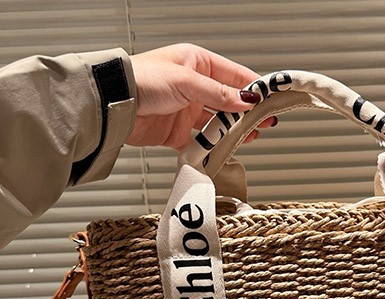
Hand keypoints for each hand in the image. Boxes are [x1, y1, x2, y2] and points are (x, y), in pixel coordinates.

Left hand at [126, 44, 275, 151]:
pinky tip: (224, 148)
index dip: (254, 88)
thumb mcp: (187, 82)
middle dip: (247, 112)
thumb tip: (246, 100)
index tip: (271, 99)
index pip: (234, 75)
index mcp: (197, 63)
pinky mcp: (179, 132)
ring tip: (250, 136)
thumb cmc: (141, 79)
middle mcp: (194, 86)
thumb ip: (219, 94)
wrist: (114, 104)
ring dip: (233, 130)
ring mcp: (187, 109)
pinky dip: (213, 147)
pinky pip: (202, 141)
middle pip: (229, 101)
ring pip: (218, 122)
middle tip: (265, 122)